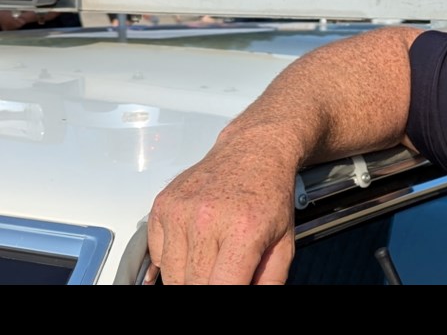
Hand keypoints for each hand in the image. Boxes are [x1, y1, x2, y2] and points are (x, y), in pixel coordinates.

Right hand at [146, 138, 297, 284]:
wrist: (254, 152)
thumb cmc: (269, 194)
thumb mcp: (284, 244)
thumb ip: (268, 282)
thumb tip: (249, 299)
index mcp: (242, 229)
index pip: (220, 288)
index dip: (224, 296)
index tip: (228, 289)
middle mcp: (206, 218)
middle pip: (192, 285)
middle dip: (208, 287)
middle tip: (224, 274)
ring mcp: (179, 211)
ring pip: (172, 275)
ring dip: (189, 277)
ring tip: (212, 259)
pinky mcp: (162, 206)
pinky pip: (158, 255)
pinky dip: (174, 259)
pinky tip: (196, 243)